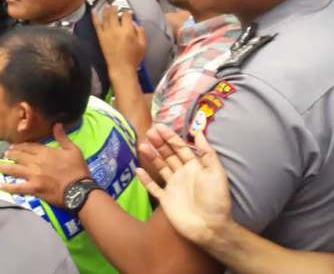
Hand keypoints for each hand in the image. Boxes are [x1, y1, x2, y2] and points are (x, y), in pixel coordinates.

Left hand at [0, 124, 89, 207]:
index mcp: (45, 152)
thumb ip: (62, 137)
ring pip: (14, 169)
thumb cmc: (77, 169)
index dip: (20, 146)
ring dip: (3, 166)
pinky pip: (17, 187)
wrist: (78, 189)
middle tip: (5, 153)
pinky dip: (7, 186)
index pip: (29, 146)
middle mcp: (36, 162)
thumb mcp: (73, 149)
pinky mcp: (33, 188)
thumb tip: (57, 124)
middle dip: (10, 154)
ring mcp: (33, 175)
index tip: (14, 146)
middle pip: (19, 156)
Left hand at [92, 5, 145, 72]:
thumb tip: (134, 23)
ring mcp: (107, 33)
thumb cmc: (134, 58)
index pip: (126, 16)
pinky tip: (93, 11)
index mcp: (127, 31)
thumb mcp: (143, 45)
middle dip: (115, 8)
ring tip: (107, 5)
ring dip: (106, 10)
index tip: (128, 12)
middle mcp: (116, 29)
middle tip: (115, 5)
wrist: (121, 68)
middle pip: (114, 14)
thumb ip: (140, 32)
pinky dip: (94, 17)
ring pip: (105, 17)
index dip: (127, 12)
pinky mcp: (100, 37)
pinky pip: (96, 25)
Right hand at [136, 124, 231, 245]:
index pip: (180, 148)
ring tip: (142, 146)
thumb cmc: (216, 199)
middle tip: (149, 133)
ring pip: (160, 168)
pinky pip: (153, 187)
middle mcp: (182, 174)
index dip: (170, 137)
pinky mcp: (165, 200)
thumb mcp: (216, 173)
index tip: (159, 127)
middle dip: (159, 143)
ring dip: (151, 157)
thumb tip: (199, 132)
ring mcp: (173, 187)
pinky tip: (138, 170)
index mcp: (194, 167)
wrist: (211, 227)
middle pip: (168, 155)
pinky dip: (146, 179)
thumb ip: (207, 153)